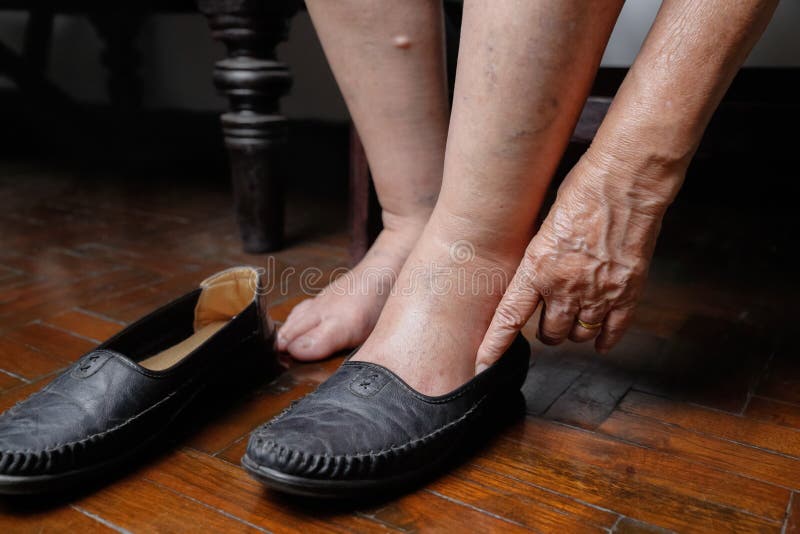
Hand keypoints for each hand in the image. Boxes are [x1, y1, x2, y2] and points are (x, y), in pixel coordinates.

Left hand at [476, 153, 671, 369]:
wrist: (625, 183)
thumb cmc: (582, 193)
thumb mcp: (544, 226)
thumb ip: (538, 260)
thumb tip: (534, 278)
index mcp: (537, 269)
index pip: (509, 318)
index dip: (494, 345)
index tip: (481, 365)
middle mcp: (564, 287)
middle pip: (549, 333)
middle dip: (546, 331)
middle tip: (548, 319)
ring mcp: (598, 292)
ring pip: (579, 335)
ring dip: (573, 332)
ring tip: (573, 319)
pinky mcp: (627, 292)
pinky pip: (612, 330)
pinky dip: (605, 339)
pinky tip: (600, 342)